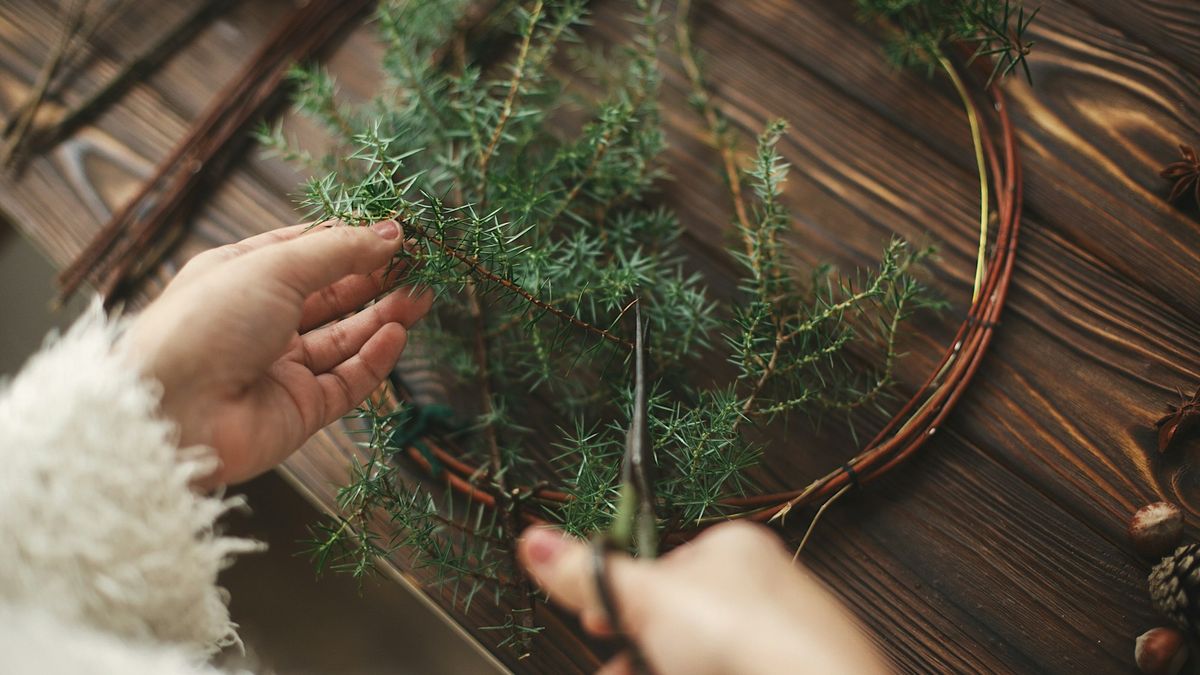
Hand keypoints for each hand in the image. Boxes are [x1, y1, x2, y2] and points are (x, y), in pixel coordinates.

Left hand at [124, 220, 430, 486]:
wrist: (172, 414)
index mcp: (241, 277)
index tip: (395, 233)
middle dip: (375, 278)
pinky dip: (374, 358)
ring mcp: (281, 367)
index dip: (351, 241)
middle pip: (331, 296)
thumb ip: (338, 250)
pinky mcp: (300, 409)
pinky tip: (397, 334)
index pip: (307, 252)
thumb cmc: (205, 325)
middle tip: (420, 265)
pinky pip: (348, 381)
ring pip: (345, 338)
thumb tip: (391, 231)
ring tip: (421, 296)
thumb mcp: (274, 267)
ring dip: (384, 316)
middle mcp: (261, 321)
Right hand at [518, 521, 888, 674]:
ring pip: (706, 653)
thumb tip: (534, 539)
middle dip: (639, 650)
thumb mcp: (647, 601)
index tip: (597, 626)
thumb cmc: (747, 639)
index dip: (622, 603)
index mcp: (732, 548)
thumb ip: (590, 576)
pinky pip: (733, 668)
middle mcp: (764, 586)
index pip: (661, 569)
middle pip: (681, 620)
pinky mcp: (791, 667)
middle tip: (618, 670)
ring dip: (662, 666)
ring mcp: (783, 635)